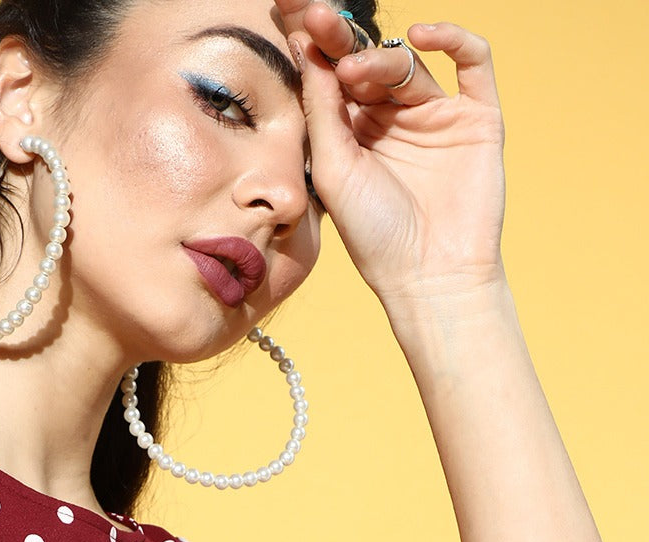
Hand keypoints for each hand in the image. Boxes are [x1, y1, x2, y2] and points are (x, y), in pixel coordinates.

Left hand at [276, 3, 506, 305]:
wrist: (430, 276)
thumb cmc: (374, 235)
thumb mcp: (333, 168)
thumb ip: (321, 108)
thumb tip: (305, 47)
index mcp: (353, 135)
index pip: (337, 78)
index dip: (322, 48)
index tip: (304, 22)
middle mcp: (394, 122)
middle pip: (370, 62)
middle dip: (345, 42)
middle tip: (323, 24)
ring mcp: (436, 117)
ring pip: (410, 62)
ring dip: (381, 58)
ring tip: (358, 70)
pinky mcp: (477, 118)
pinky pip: (473, 61)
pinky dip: (453, 38)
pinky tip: (420, 36)